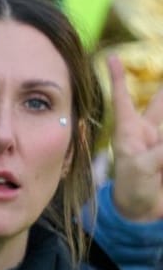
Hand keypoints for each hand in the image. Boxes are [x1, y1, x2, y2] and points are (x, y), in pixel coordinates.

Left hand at [109, 54, 162, 221]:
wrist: (142, 212)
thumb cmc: (132, 188)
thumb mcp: (141, 168)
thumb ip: (160, 153)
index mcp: (130, 131)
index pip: (123, 100)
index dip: (117, 79)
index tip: (110, 57)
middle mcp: (149, 132)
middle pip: (160, 104)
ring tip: (162, 102)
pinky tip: (162, 155)